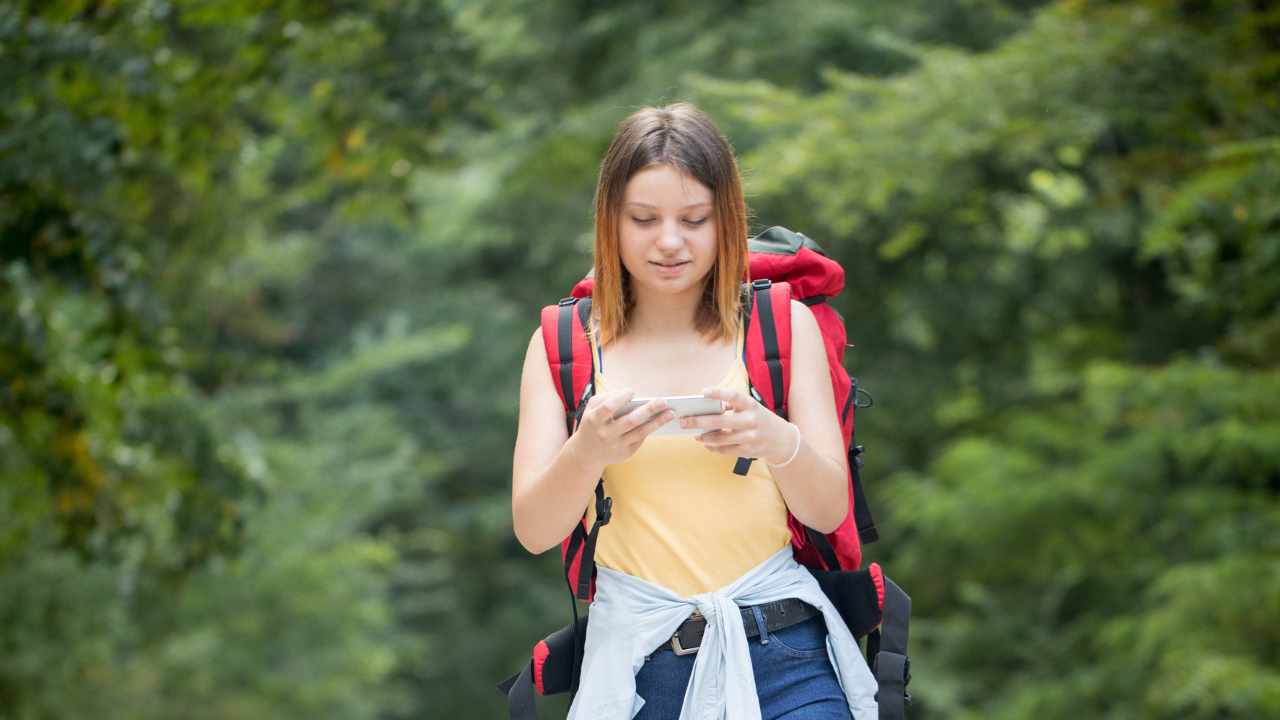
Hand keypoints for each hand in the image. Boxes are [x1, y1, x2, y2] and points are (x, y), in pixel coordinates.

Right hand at [571, 389, 674, 466]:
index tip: (632, 392)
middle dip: (649, 410)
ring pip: (641, 432)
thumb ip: (606, 397)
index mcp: (594, 420)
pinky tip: (660, 421)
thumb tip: (628, 394)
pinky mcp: (625, 453)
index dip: (621, 398)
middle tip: (664, 401)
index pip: (609, 407)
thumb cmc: (592, 424)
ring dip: (657, 422)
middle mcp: (606, 434)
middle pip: (631, 421)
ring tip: (670, 413)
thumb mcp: (591, 408)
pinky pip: (640, 439)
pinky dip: (650, 429)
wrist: (586, 453)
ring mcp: (616, 446)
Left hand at [679, 387, 796, 463]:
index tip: (703, 391)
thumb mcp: (752, 408)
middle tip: (684, 421)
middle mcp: (751, 421)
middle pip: (721, 421)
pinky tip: (706, 443)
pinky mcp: (748, 451)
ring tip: (694, 435)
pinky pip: (725, 450)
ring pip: (720, 439)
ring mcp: (750, 437)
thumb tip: (706, 408)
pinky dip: (713, 447)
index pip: (734, 396)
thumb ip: (733, 406)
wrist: (782, 440)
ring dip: (704, 437)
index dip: (718, 393)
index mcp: (752, 405)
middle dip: (699, 422)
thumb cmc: (760, 419)